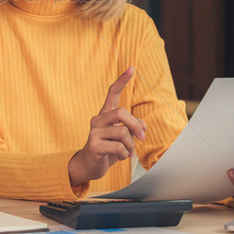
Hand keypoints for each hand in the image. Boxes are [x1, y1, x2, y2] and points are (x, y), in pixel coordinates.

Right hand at [68, 67, 146, 185]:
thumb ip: (133, 128)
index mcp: (105, 114)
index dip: (122, 80)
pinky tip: (120, 157)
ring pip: (122, 132)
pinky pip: (118, 147)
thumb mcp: (123, 137)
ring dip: (131, 145)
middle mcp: (98, 119)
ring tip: (128, 152)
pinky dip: (124, 154)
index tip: (131, 68)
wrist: (90, 165)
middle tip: (141, 137)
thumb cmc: (108, 148)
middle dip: (135, 125)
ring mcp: (94, 132)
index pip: (113, 93)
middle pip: (121, 112)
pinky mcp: (94, 145)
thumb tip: (143, 128)